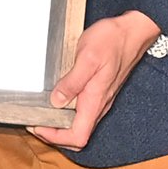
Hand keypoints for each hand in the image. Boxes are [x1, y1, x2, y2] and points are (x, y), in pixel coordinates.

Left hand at [28, 10, 159, 149]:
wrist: (133, 31)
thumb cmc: (112, 41)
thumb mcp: (87, 57)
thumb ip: (72, 81)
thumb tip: (56, 101)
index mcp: (96, 100)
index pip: (78, 136)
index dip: (56, 138)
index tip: (38, 126)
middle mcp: (99, 104)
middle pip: (77, 135)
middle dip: (54, 134)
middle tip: (34, 121)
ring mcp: (100, 98)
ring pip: (79, 124)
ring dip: (59, 124)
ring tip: (41, 112)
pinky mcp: (99, 90)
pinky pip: (83, 111)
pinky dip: (67, 112)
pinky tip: (56, 99)